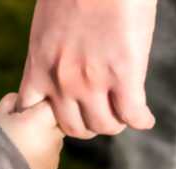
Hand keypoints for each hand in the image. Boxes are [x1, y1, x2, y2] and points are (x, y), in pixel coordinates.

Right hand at [0, 93, 64, 168]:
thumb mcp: (0, 113)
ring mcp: (55, 152)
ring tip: (23, 142)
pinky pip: (51, 152)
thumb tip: (21, 99)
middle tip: (25, 124)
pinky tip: (26, 155)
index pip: (51, 101)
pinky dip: (42, 151)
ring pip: (54, 136)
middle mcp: (55, 134)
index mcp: (43, 117)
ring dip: (44, 136)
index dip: (39, 102)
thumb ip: (13, 100)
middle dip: (44, 119)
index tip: (28, 107)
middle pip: (56, 119)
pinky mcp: (53, 166)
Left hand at [18, 0, 156, 138]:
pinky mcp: (123, 74)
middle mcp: (61, 82)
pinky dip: (140, 120)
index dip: (48, 120)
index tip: (62, 115)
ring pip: (103, 126)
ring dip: (114, 124)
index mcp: (39, 69)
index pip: (32, 113)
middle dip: (86, 126)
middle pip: (73, 128)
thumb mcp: (44, 34)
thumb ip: (47, 61)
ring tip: (121, 114)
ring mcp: (92, 82)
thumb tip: (58, 78)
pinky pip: (132, 115)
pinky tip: (143, 117)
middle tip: (97, 115)